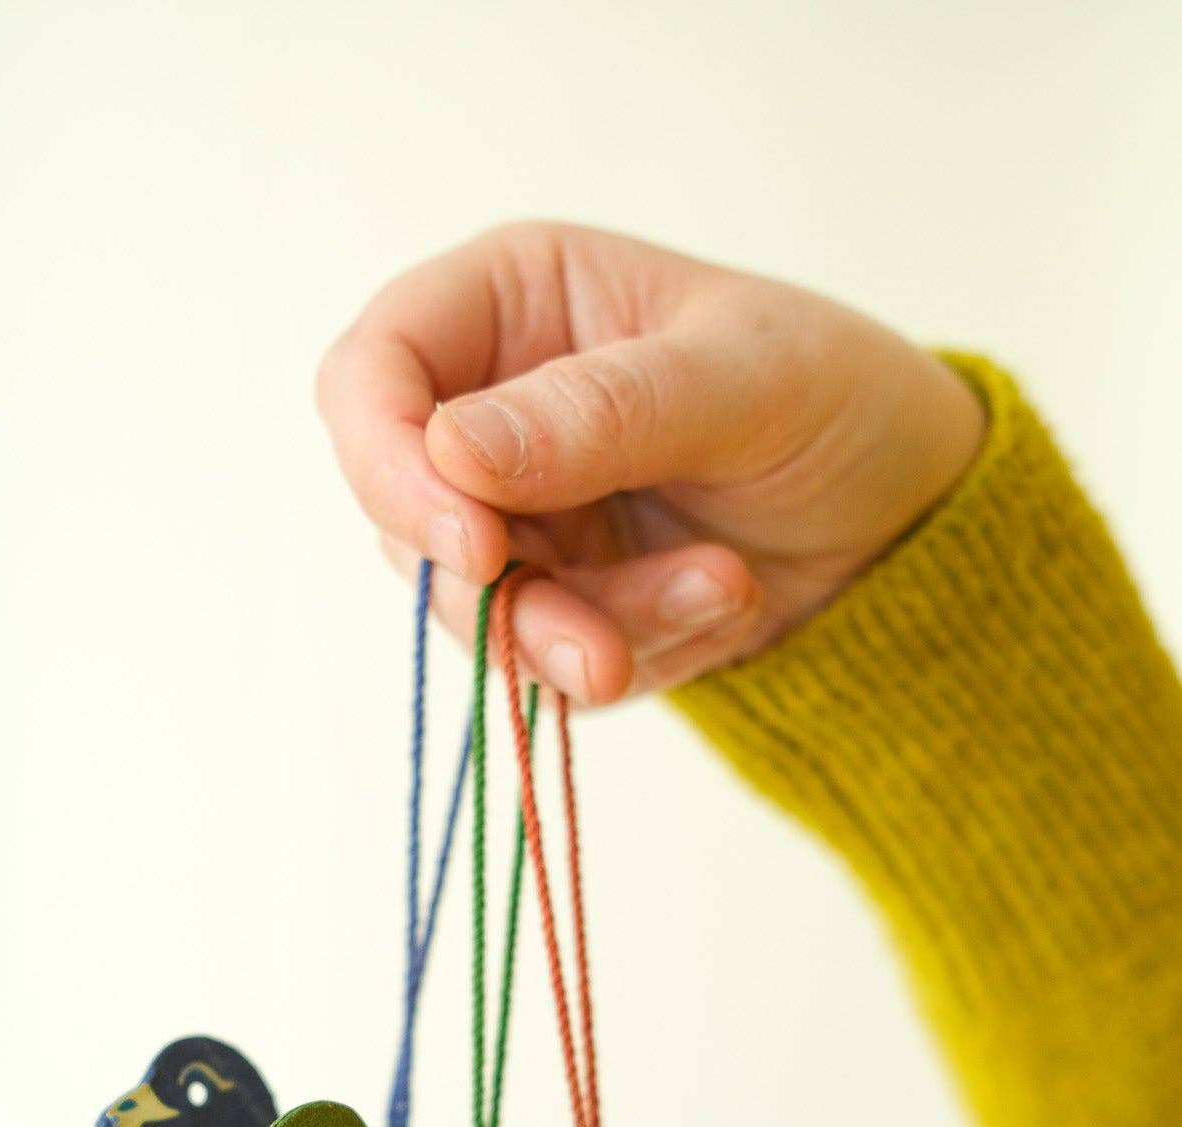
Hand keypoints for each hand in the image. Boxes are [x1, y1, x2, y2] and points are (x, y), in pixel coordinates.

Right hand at [316, 222, 985, 704]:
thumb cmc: (838, 399)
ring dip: (592, 635)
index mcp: (513, 305)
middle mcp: (493, 411)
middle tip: (603, 650)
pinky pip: (547, 665)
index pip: (371, 377)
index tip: (473, 545)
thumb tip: (449, 450)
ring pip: (477, 613)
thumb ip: (598, 412)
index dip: (389, 465)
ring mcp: (522, 517)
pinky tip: (727, 603)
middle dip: (508, 597)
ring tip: (719, 594)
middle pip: (406, 521)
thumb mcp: (739, 381)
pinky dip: (638, 655)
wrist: (910, 517)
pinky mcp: (559, 605)